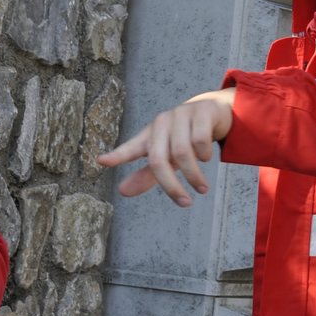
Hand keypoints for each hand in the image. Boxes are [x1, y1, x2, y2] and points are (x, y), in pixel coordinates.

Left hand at [97, 89, 235, 206]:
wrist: (213, 112)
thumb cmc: (185, 138)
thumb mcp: (167, 157)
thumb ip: (146, 175)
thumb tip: (122, 191)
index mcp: (150, 136)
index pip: (130, 148)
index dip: (117, 155)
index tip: (102, 161)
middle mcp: (161, 124)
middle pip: (158, 159)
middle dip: (171, 186)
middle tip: (185, 203)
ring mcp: (180, 115)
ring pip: (181, 151)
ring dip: (194, 175)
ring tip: (202, 188)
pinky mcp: (200, 112)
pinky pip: (200, 139)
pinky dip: (204, 154)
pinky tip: (207, 157)